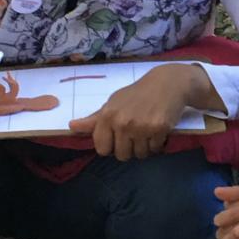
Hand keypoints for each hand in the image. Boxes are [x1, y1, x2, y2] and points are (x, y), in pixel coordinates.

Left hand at [68, 63, 203, 160]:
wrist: (167, 83)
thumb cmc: (137, 94)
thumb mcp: (113, 103)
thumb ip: (94, 119)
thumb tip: (71, 126)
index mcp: (107, 116)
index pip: (102, 149)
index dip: (112, 145)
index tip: (119, 136)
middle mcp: (122, 122)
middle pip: (122, 156)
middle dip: (130, 148)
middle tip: (136, 132)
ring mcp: (141, 126)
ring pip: (140, 154)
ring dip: (145, 146)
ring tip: (148, 129)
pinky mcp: (159, 129)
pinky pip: (155, 149)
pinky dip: (158, 143)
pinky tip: (158, 128)